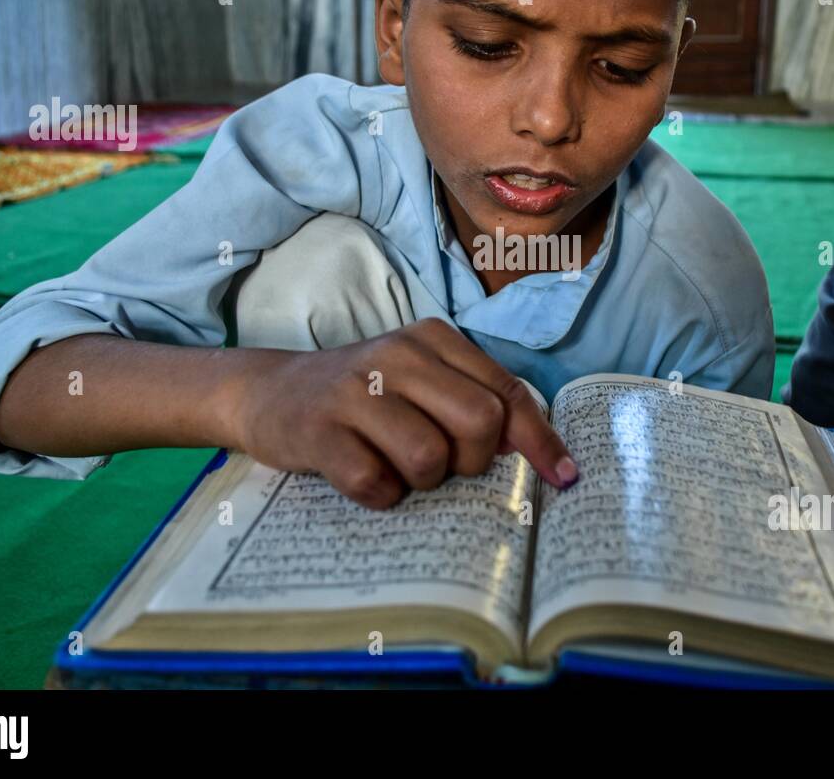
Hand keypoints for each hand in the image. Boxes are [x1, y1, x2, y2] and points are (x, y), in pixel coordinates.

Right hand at [228, 318, 577, 507]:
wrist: (269, 393)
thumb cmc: (363, 397)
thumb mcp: (420, 382)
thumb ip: (474, 401)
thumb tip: (536, 451)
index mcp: (433, 339)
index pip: (506, 392)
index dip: (539, 440)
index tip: (563, 477)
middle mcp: (397, 355)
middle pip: (479, 422)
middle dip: (473, 462)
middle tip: (446, 466)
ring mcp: (354, 391)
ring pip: (429, 457)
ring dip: (421, 481)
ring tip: (397, 467)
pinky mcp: (319, 430)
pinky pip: (375, 483)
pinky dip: (379, 495)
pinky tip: (365, 477)